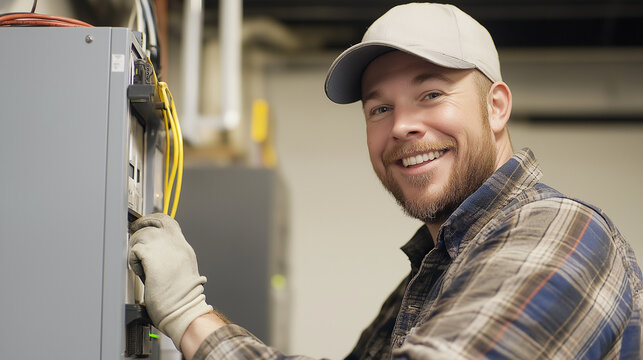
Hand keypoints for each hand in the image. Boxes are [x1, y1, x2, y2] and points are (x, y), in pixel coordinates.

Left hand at [129, 213, 212, 348]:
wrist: (183, 308)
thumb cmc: (182, 298)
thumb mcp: (182, 271)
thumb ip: (171, 257)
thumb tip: (155, 254)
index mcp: (184, 248)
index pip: (169, 224)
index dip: (155, 222)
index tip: (145, 226)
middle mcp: (177, 244)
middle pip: (158, 220)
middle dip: (143, 223)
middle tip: (135, 231)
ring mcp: (165, 247)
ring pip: (143, 234)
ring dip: (137, 247)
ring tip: (141, 263)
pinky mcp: (152, 255)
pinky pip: (135, 250)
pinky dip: (134, 261)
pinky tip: (141, 272)